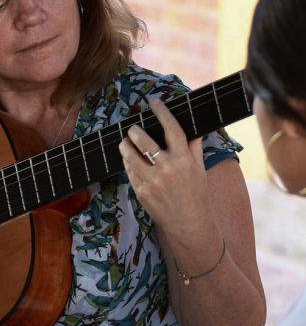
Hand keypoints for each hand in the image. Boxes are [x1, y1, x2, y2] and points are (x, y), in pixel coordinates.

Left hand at [118, 98, 212, 233]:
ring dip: (125, 145)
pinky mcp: (141, 191)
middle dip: (134, 131)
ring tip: (125, 142)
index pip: (172, 128)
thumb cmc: (197, 195)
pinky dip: (128, 163)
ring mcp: (152, 180)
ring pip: (129, 154)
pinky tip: (131, 161)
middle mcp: (167, 168)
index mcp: (184, 159)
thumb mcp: (200, 169)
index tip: (154, 102)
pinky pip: (129, 171)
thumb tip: (194, 128)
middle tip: (133, 129)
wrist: (189, 224)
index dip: (162, 112)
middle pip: (143, 140)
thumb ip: (193, 148)